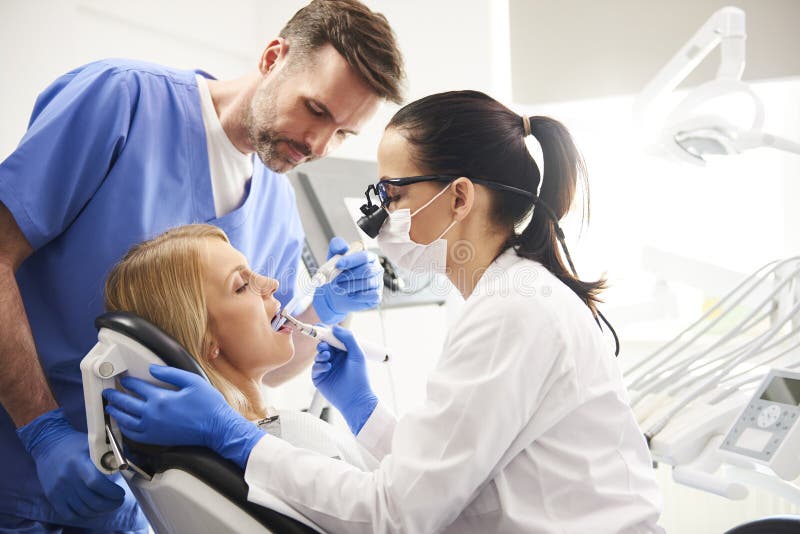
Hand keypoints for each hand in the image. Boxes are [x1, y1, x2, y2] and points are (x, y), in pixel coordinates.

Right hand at [16, 408, 124, 520]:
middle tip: (119, 500)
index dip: (111, 491)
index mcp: (78, 462)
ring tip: (109, 505)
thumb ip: (109, 453)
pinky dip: (84, 516)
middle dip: (110, 504)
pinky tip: (93, 510)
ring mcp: (59, 490)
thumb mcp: (92, 442)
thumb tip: (126, 464)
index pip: (96, 483)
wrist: (47, 445)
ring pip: (83, 510)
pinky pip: (69, 514)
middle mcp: (67, 478)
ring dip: (100, 511)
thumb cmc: (74, 443)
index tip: (121, 492)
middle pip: (91, 500)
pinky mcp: (52, 497)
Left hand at [103, 365, 264, 468]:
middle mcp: (153, 414)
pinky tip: (123, 425)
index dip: (128, 381)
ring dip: (116, 412)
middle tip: (107, 393)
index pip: (137, 387)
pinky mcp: (156, 439)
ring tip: (110, 407)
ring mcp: (153, 428)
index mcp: (161, 398)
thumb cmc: (208, 405)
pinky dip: (124, 429)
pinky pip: (134, 435)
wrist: (217, 428)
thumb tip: (153, 368)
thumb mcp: (192, 381)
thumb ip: (170, 373)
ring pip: (126, 420)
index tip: (124, 379)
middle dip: (114, 396)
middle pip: (126, 403)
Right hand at [312, 325, 377, 434]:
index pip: (333, 339)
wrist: (356, 398)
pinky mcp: (320, 378)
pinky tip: (327, 367)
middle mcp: (335, 359)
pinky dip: (319, 365)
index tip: (320, 326)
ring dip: (321, 353)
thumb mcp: (357, 354)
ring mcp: (326, 368)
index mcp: (344, 352)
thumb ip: (348, 338)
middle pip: (323, 345)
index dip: (326, 332)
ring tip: (328, 357)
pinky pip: (315, 367)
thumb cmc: (360, 377)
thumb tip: (335, 327)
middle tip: (324, 345)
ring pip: (318, 355)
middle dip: (322, 343)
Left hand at [313, 236, 382, 323]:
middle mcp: (376, 268)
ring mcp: (378, 282)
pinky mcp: (376, 296)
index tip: (338, 265)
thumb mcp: (333, 257)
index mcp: (369, 257)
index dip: (351, 260)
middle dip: (349, 275)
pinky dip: (357, 296)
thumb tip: (343, 247)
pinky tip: (350, 294)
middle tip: (336, 279)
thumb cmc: (337, 274)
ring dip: (350, 285)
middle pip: (367, 270)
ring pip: (368, 283)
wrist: (334, 293)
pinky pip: (371, 295)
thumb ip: (337, 246)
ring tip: (340, 287)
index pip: (364, 256)